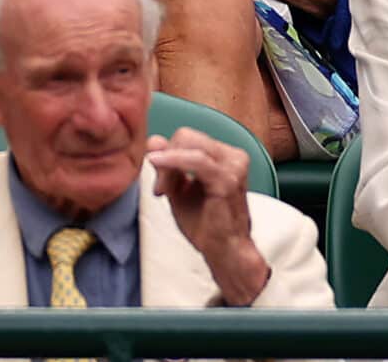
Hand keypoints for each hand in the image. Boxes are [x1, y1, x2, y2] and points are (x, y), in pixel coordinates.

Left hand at [147, 129, 270, 305]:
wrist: (225, 250)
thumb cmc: (207, 224)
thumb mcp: (181, 190)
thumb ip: (169, 166)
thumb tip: (154, 140)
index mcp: (225, 156)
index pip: (188, 138)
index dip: (167, 155)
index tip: (159, 183)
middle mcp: (233, 155)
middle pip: (187, 136)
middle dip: (165, 157)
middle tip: (159, 188)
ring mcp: (233, 164)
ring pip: (188, 143)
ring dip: (166, 164)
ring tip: (162, 190)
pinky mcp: (227, 178)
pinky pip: (195, 160)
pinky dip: (172, 160)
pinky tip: (157, 164)